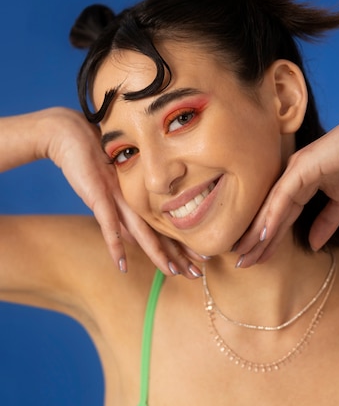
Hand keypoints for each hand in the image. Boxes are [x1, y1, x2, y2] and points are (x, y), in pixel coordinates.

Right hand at [45, 108, 201, 276]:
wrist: (72, 133)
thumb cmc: (91, 159)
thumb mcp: (110, 191)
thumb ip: (121, 215)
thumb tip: (133, 242)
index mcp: (140, 195)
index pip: (164, 224)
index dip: (180, 243)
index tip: (198, 258)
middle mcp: (134, 197)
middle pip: (160, 230)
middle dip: (179, 253)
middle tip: (198, 272)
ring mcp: (118, 196)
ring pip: (143, 230)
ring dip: (158, 253)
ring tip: (174, 272)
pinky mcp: (99, 195)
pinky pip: (109, 226)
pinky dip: (116, 246)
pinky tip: (123, 266)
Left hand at [234, 110, 338, 265]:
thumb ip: (326, 222)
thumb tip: (313, 245)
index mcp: (300, 184)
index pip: (281, 216)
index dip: (269, 239)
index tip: (257, 258)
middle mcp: (291, 178)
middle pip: (270, 214)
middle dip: (256, 240)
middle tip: (241, 262)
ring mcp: (294, 171)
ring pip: (271, 206)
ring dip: (257, 232)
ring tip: (244, 253)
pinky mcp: (301, 167)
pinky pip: (283, 196)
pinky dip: (273, 215)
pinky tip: (263, 234)